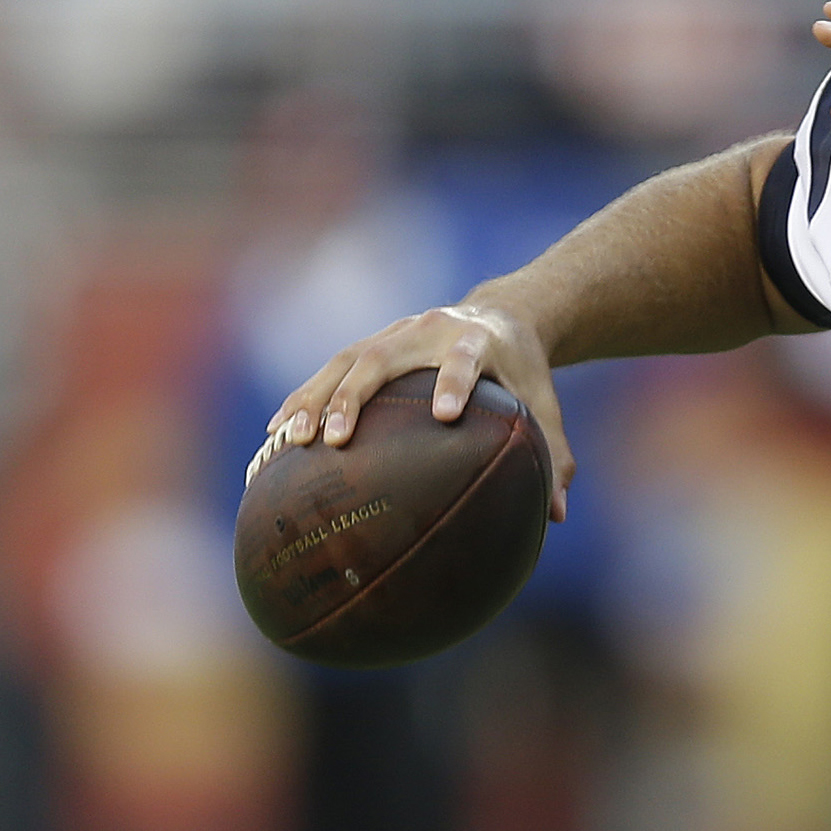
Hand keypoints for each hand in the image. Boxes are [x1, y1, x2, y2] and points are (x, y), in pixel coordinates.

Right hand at [261, 302, 575, 521]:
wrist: (501, 314)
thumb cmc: (523, 370)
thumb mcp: (543, 402)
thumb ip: (554, 453)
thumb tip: (557, 517)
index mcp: (478, 340)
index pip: (466, 359)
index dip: (456, 381)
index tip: (445, 413)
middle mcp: (431, 329)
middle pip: (385, 356)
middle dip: (355, 395)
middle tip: (334, 439)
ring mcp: (396, 332)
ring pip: (347, 360)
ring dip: (315, 398)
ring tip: (288, 441)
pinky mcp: (373, 342)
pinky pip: (331, 368)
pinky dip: (303, 398)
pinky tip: (273, 436)